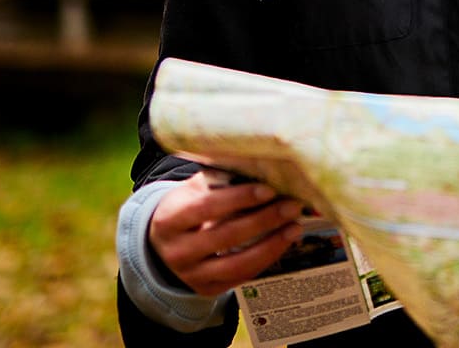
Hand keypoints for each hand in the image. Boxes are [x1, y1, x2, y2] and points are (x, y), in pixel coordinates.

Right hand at [146, 174, 308, 296]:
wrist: (165, 243)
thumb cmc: (186, 208)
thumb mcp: (193, 190)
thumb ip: (219, 180)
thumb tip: (260, 168)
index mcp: (170, 219)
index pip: (207, 207)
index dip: (240, 198)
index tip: (269, 190)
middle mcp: (177, 251)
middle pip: (226, 237)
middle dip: (264, 220)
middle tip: (292, 206)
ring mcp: (191, 275)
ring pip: (237, 264)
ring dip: (271, 245)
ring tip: (294, 228)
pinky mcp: (206, 289)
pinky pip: (241, 277)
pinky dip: (265, 260)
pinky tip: (281, 243)